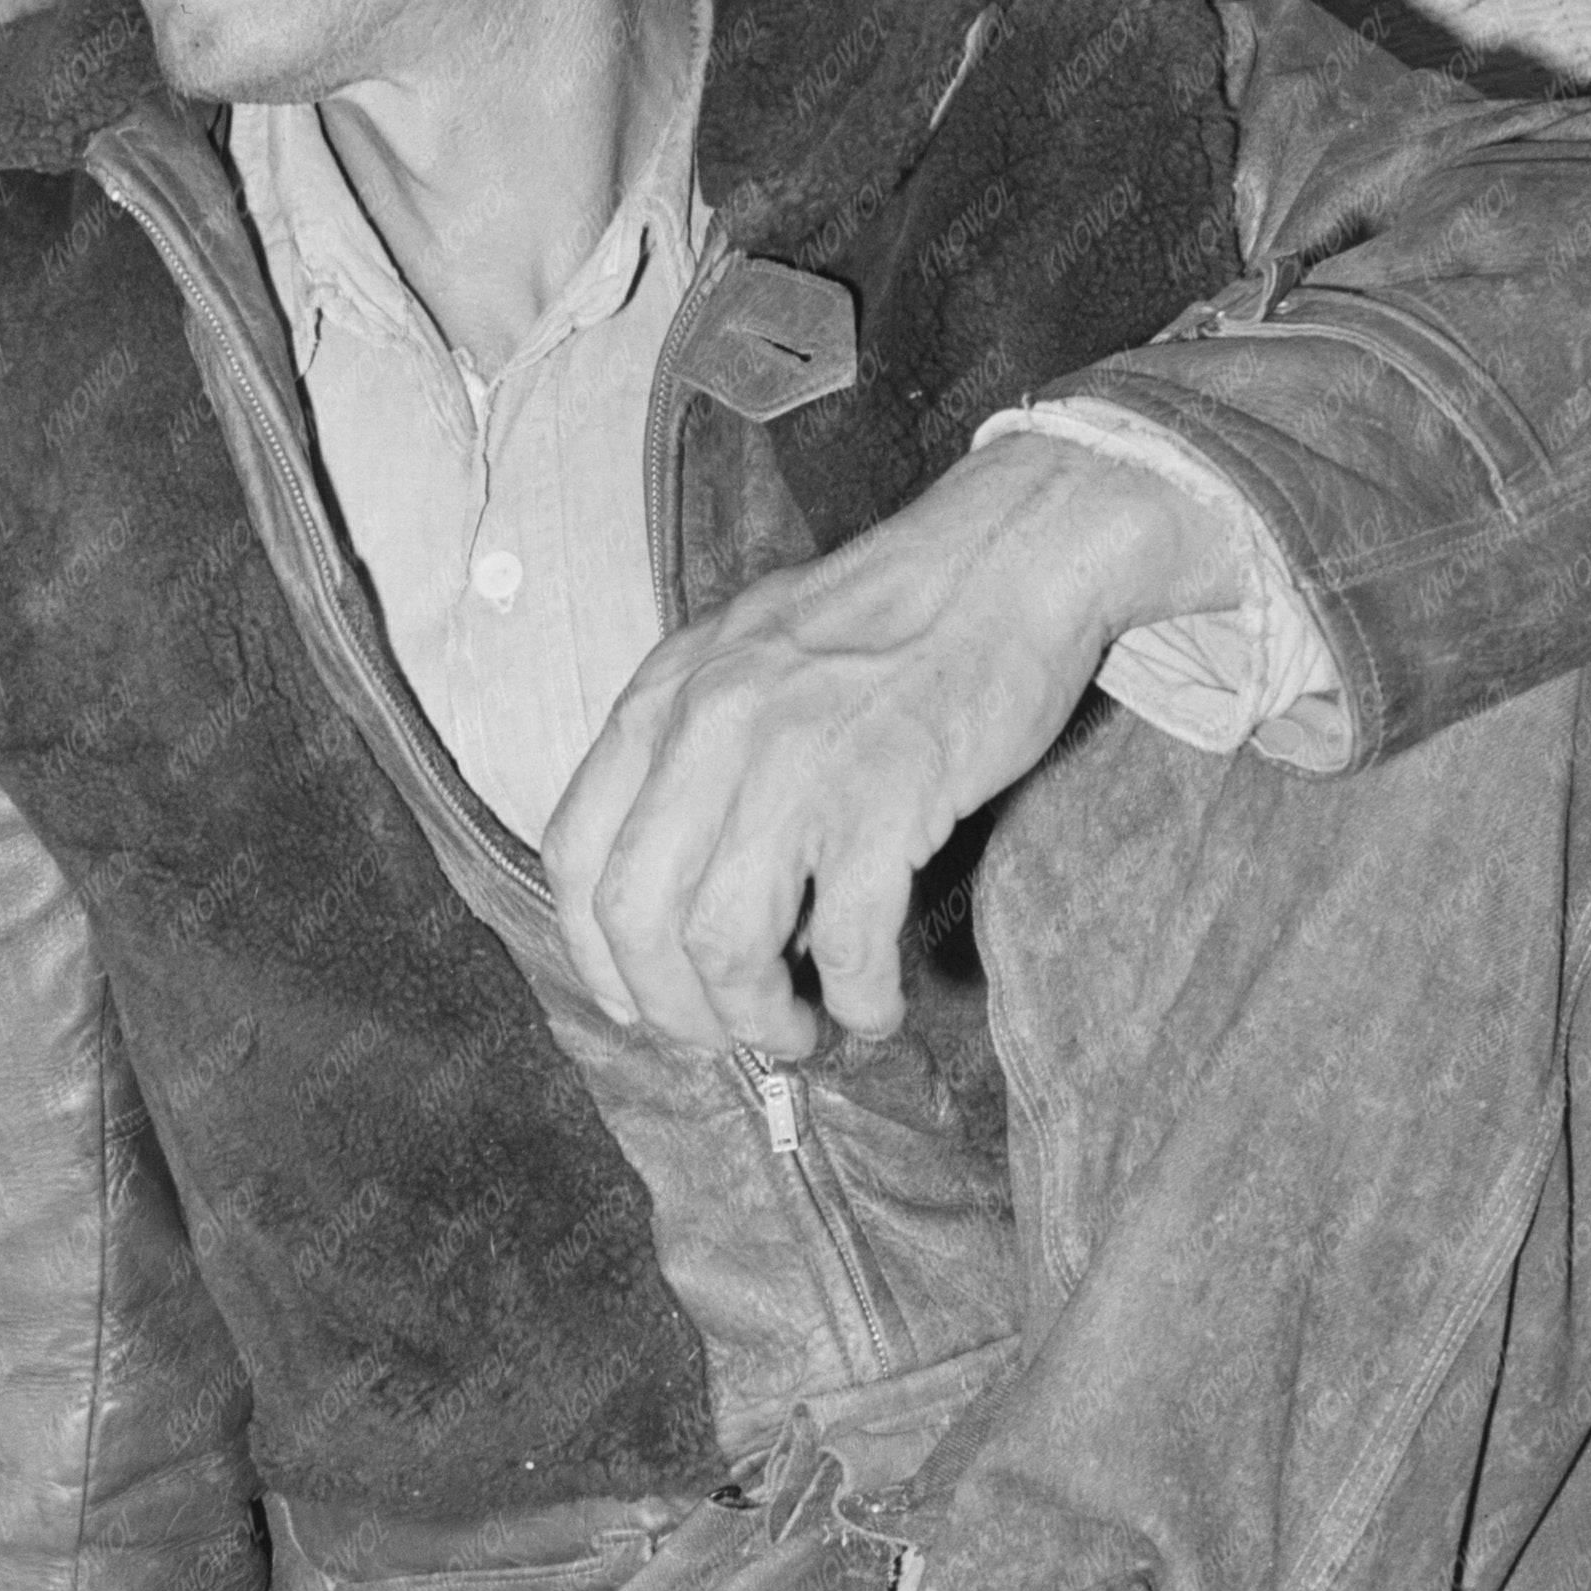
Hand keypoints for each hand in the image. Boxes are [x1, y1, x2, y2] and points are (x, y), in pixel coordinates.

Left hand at [540, 435, 1237, 1050]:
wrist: (1014, 553)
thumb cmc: (889, 617)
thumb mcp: (747, 655)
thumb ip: (691, 747)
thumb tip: (677, 887)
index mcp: (665, 695)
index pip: (576, 854)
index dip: (595, 955)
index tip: (634, 1001)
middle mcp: (710, 728)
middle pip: (635, 918)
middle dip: (672, 1009)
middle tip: (722, 1037)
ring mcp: (793, 764)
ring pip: (722, 946)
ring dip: (758, 1018)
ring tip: (797, 1030)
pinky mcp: (884, 798)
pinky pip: (845, 944)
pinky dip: (858, 1000)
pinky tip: (875, 1006)